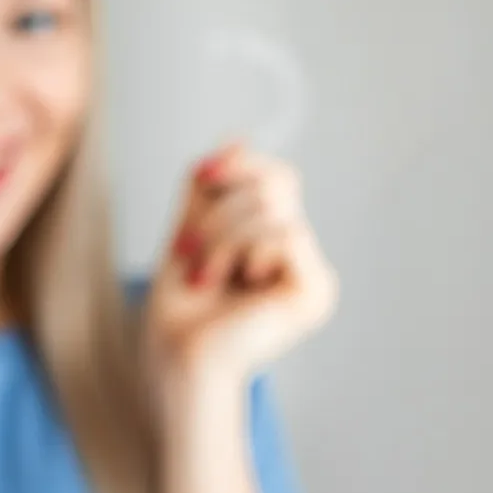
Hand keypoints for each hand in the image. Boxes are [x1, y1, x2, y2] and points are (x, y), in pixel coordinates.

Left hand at [145, 143, 339, 390]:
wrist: (176, 354)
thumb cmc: (180, 302)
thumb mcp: (190, 227)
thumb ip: (211, 187)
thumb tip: (239, 138)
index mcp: (276, 241)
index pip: (274, 176)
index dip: (239, 166)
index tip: (201, 178)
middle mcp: (301, 256)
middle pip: (276, 182)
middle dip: (219, 211)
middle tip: (190, 253)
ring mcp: (313, 274)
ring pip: (273, 206)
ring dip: (221, 237)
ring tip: (205, 275)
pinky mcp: (316, 291)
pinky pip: (288, 232)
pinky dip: (243, 250)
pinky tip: (234, 284)